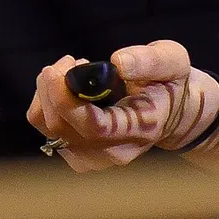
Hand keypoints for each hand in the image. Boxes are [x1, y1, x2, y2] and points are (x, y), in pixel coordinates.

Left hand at [26, 40, 211, 172]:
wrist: (170, 112)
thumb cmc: (169, 82)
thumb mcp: (172, 61)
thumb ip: (149, 60)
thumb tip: (118, 62)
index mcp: (140, 128)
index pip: (96, 128)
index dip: (68, 102)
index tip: (59, 71)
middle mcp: (116, 151)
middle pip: (64, 130)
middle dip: (53, 89)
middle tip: (69, 60)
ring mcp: (96, 158)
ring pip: (50, 131)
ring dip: (47, 94)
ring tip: (69, 70)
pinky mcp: (80, 155)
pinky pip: (47, 131)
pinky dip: (47, 104)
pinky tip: (66, 89)